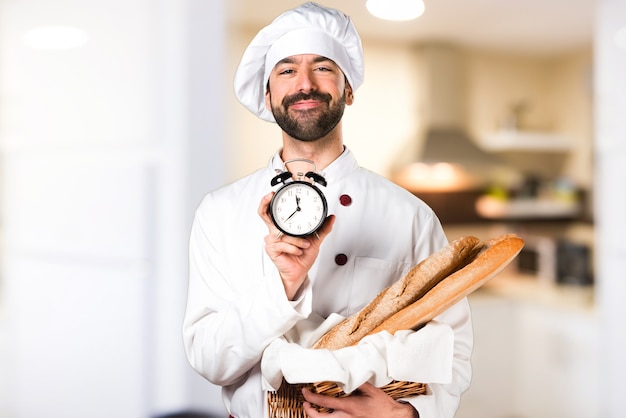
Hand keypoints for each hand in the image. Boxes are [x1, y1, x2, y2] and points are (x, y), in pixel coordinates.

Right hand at [258, 192, 334, 299]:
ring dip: (298, 240)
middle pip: (263, 214)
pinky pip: (284, 244)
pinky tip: (298, 251)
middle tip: (269, 196)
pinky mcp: (272, 249)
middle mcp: (275, 232)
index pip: (272, 212)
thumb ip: (322, 228)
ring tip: (305, 245)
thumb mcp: (315, 240)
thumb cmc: (302, 256)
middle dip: (264, 204)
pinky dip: (294, 248)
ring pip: (284, 233)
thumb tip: (331, 217)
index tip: (272, 193)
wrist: (299, 272)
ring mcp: (272, 240)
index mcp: (282, 227)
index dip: (268, 201)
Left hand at [302, 383, 417, 417]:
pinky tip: (327, 414)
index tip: (305, 392)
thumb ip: (356, 382)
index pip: (323, 403)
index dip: (311, 398)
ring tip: (312, 410)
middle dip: (309, 412)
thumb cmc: (382, 404)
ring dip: (317, 417)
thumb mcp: (370, 389)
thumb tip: (345, 374)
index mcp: (348, 406)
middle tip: (305, 404)